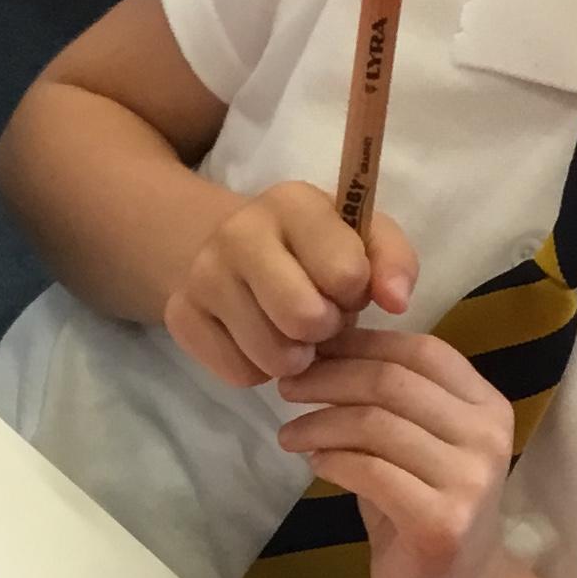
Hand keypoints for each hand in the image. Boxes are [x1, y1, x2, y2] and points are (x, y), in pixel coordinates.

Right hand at [162, 184, 416, 389]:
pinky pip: (240, 375)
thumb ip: (393, 262)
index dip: (355, 293)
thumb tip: (397, 301)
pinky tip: (259, 341)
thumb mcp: (362, 238)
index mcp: (292, 202)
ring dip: (294, 356)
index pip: (346, 273)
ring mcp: (202, 275)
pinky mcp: (180, 316)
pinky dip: (259, 370)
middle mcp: (238, 231)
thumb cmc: (314, 248)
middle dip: (324, 329)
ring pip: (273, 356)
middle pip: (303, 318)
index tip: (346, 286)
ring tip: (291, 331)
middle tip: (320, 317)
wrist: (231, 249)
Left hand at [276, 330, 520, 577]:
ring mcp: (470, 480)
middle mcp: (487, 436)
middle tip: (287, 388)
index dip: (361, 343)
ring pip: (375, 424)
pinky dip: (331, 461)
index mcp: (487, 406)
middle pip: (392, 381)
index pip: (421, 351)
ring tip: (289, 434)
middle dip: (329, 378)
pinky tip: (313, 464)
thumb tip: (324, 349)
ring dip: (319, 423)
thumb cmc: (426, 512)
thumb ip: (389, 401)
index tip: (312, 350)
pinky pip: (369, 472)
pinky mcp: (441, 521)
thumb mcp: (416, 445)